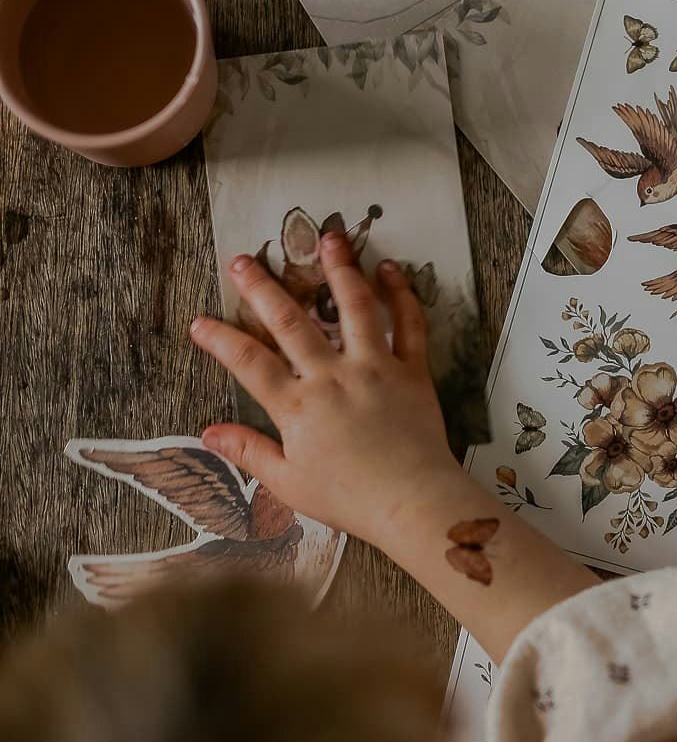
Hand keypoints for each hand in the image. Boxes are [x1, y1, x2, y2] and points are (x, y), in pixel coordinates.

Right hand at [190, 231, 456, 552]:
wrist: (413, 503)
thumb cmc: (350, 498)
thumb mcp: (289, 483)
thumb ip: (249, 452)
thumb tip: (209, 433)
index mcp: (298, 407)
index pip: (249, 364)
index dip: (221, 340)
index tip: (200, 321)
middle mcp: (333, 377)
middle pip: (291, 323)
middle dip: (263, 288)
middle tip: (244, 259)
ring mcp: (374, 369)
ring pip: (354, 308)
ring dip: (339, 270)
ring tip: (329, 238)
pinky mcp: (412, 371)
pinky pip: (409, 325)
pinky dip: (401, 294)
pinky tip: (391, 270)